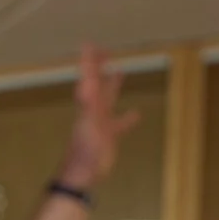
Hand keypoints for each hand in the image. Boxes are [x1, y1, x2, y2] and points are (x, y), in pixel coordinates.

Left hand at [61, 43, 140, 187]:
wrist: (82, 176)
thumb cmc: (86, 151)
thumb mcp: (89, 124)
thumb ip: (88, 104)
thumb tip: (86, 83)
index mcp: (88, 104)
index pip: (88, 77)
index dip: (89, 61)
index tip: (90, 44)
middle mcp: (93, 110)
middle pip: (96, 83)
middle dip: (99, 67)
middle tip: (106, 51)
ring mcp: (101, 122)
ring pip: (108, 99)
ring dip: (113, 85)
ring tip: (120, 70)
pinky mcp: (108, 136)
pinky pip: (119, 123)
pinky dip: (127, 118)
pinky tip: (136, 114)